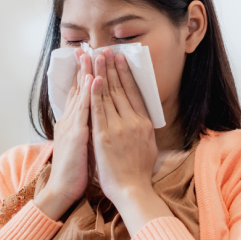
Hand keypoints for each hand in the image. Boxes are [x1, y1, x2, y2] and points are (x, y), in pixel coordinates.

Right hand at [34, 50, 91, 219]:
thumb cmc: (74, 171)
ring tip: (91, 55)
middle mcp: (69, 121)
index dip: (83, 76)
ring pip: (80, 94)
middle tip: (88, 47)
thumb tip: (94, 121)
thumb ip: (85, 130)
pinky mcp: (75, 135)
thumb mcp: (80, 146)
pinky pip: (83, 110)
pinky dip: (88, 93)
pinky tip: (92, 80)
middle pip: (78, 89)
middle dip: (84, 68)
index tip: (89, 59)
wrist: (63, 189)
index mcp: (71, 123)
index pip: (78, 95)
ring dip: (86, 73)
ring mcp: (71, 126)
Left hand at [89, 48, 157, 203]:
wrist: (133, 190)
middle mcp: (133, 121)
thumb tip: (142, 120)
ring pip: (109, 96)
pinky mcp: (104, 136)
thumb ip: (142, 130)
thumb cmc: (138, 173)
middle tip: (106, 49)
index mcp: (144, 123)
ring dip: (102, 74)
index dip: (126, 74)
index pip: (134, 93)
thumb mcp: (148, 146)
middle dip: (112, 68)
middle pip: (121, 89)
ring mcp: (119, 128)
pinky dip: (95, 94)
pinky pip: (99, 110)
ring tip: (97, 57)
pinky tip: (92, 79)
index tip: (121, 59)